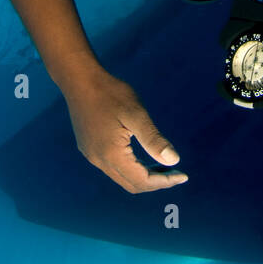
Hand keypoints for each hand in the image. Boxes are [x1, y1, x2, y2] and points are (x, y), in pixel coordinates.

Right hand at [65, 70, 188, 193]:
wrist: (79, 79)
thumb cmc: (110, 93)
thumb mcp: (136, 114)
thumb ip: (153, 140)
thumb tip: (174, 161)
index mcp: (112, 155)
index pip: (142, 181)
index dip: (164, 182)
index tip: (183, 176)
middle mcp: (99, 160)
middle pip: (132, 184)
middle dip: (155, 182)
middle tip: (175, 172)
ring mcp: (91, 155)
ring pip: (121, 177)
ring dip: (142, 175)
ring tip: (161, 165)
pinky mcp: (88, 148)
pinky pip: (112, 167)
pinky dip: (130, 167)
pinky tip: (140, 155)